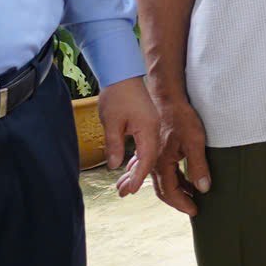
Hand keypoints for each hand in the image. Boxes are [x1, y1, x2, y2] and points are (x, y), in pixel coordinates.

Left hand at [95, 77, 164, 197]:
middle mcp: (154, 129)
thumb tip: (115, 166)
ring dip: (136, 169)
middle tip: (125, 192)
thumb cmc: (117, 95)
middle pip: (149, 159)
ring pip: (147, 153)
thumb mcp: (112, 122)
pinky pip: (145, 146)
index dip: (139, 176)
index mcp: (149, 129)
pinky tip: (129, 167)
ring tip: (124, 185)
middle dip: (138, 177)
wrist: (122, 73)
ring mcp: (151, 126)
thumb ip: (114, 145)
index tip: (133, 190)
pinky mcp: (147, 123)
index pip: (146, 159)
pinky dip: (137, 159)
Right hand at [142, 86, 211, 216]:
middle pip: (162, 190)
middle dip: (177, 200)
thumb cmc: (181, 118)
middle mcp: (153, 163)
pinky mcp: (154, 148)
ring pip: (160, 180)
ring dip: (174, 189)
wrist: (167, 97)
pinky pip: (158, 169)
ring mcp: (152, 156)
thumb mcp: (195, 142)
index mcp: (161, 164)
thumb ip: (198, 167)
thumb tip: (203, 189)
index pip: (170, 193)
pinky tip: (179, 177)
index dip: (183, 204)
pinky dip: (169, 177)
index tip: (195, 211)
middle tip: (192, 206)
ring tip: (190, 193)